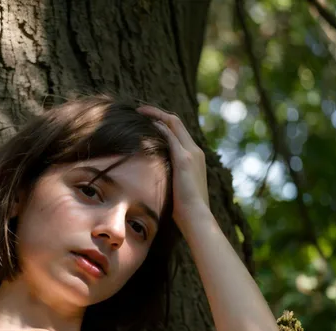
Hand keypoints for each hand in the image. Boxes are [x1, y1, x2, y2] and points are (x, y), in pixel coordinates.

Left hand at [136, 105, 209, 229]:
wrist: (196, 216)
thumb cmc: (185, 209)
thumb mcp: (176, 188)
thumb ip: (169, 178)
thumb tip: (153, 179)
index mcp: (195, 157)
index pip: (179, 131)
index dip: (163, 122)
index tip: (148, 120)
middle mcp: (195, 151)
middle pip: (176, 122)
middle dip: (158, 113)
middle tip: (140, 110)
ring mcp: (190, 153)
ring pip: (174, 123)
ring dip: (156, 115)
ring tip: (139, 111)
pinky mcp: (184, 159)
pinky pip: (170, 136)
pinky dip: (158, 126)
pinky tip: (146, 123)